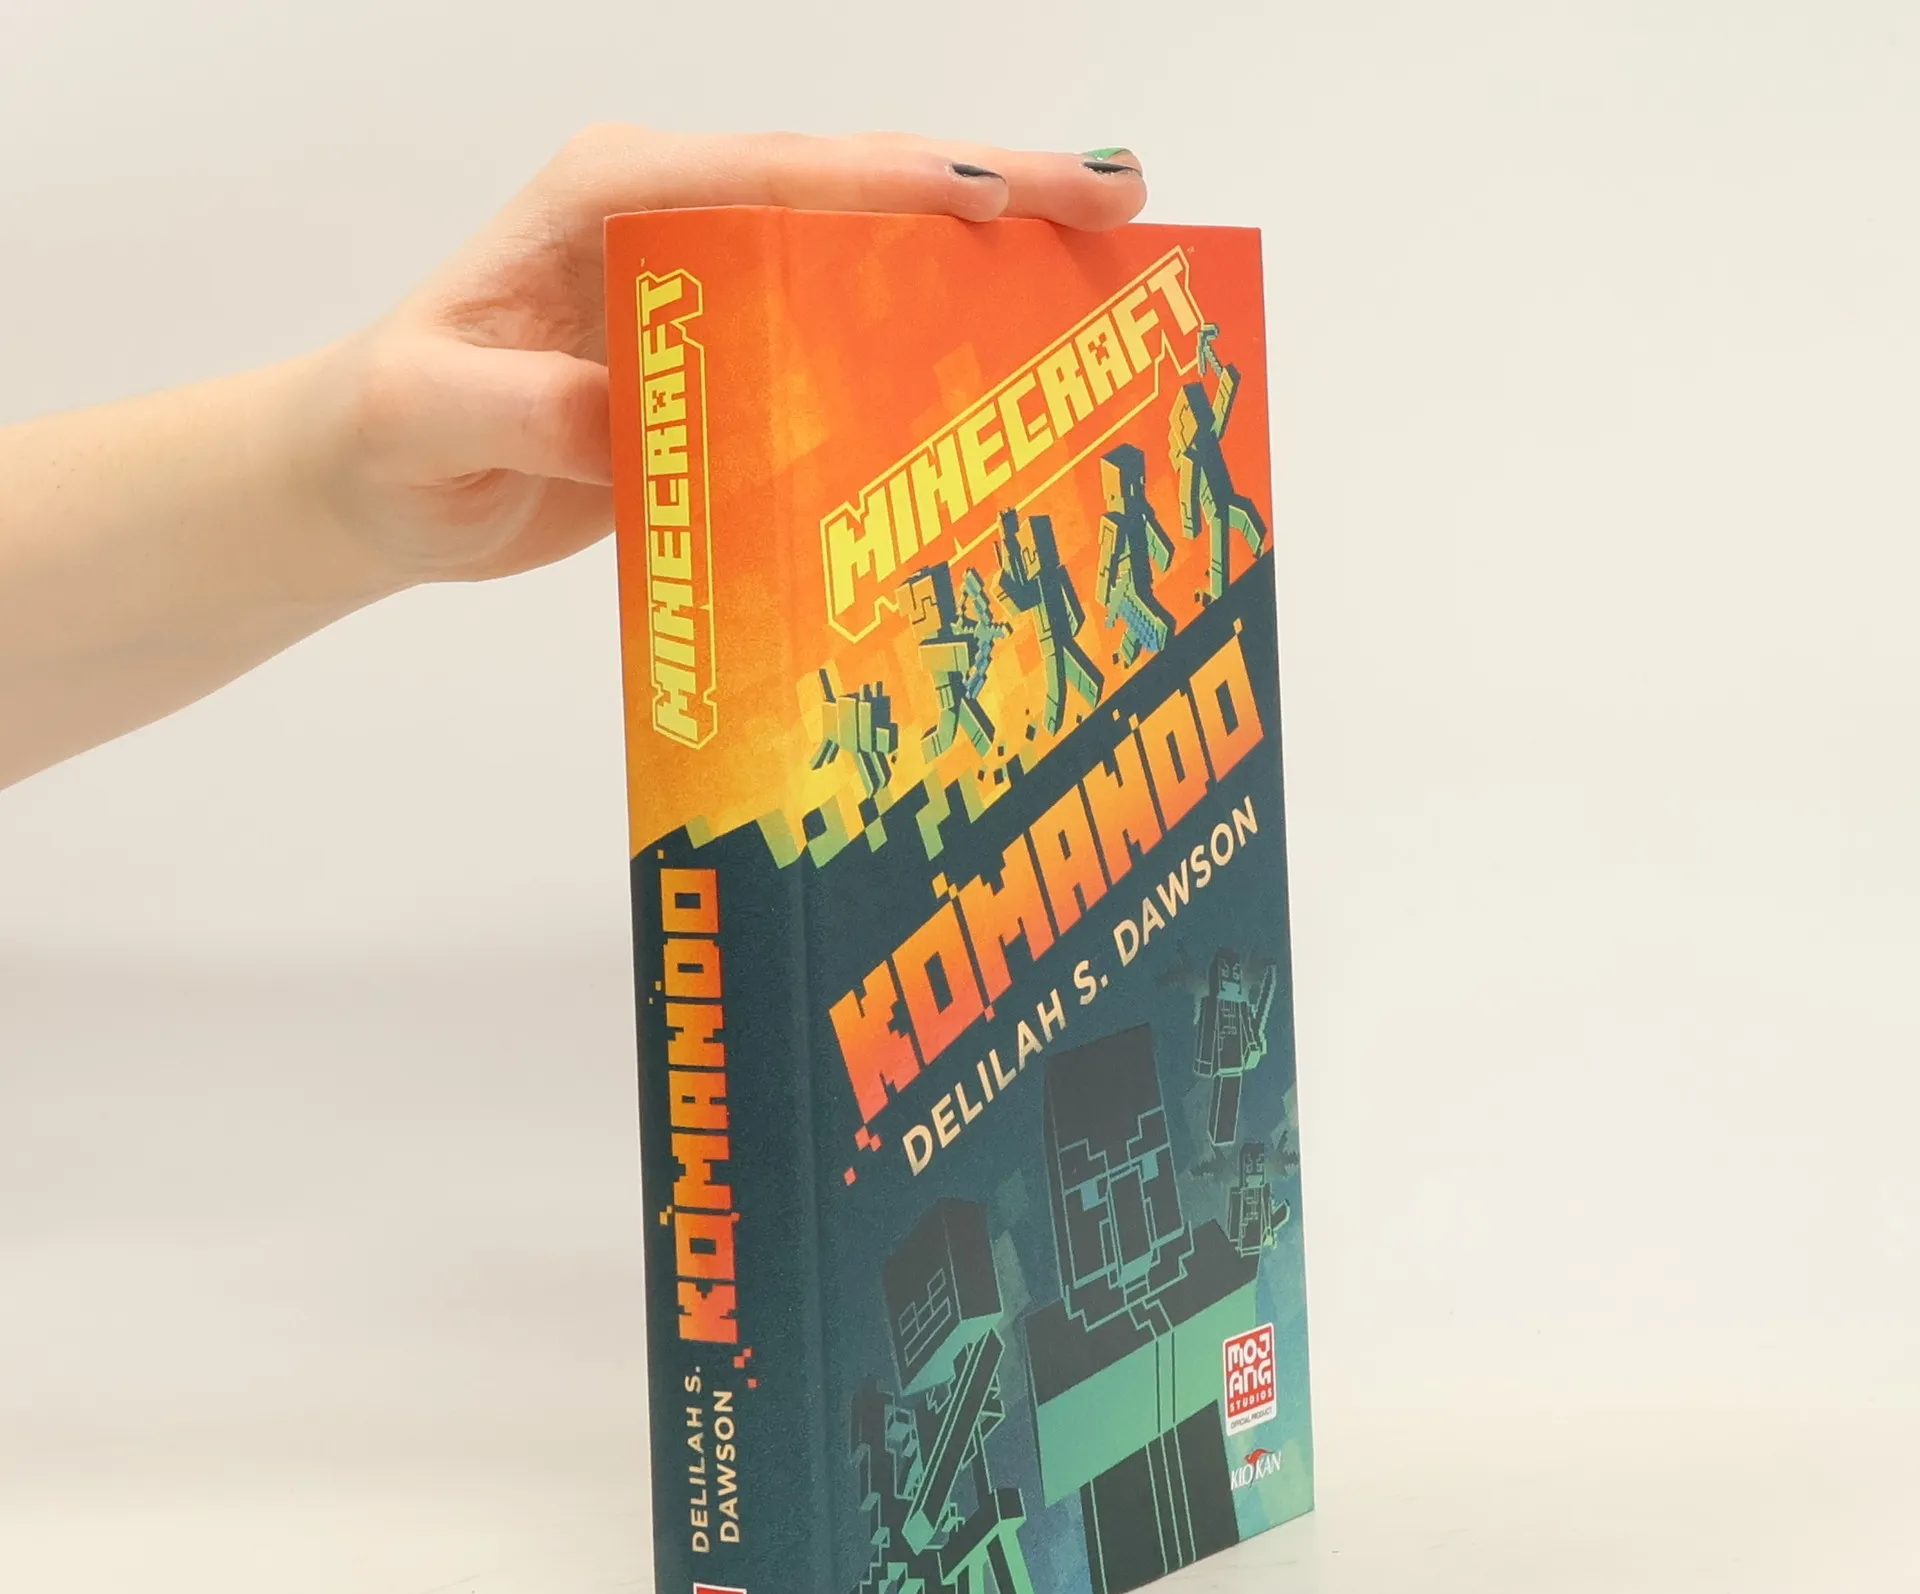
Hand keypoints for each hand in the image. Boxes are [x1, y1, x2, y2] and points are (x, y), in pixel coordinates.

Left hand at [312, 129, 1149, 590]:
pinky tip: (1005, 361)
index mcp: (612, 197)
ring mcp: (708, 284)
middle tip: (1120, 201)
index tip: (998, 198)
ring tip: (1102, 262)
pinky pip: (845, 332)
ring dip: (985, 255)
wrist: (374, 481)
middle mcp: (675, 219)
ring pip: (867, 249)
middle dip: (991, 188)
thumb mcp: (429, 417)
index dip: (894, 185)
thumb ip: (526, 408)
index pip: (775, 175)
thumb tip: (636, 414)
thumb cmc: (387, 433)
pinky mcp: (723, 356)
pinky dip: (932, 334)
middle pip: (854, 187)